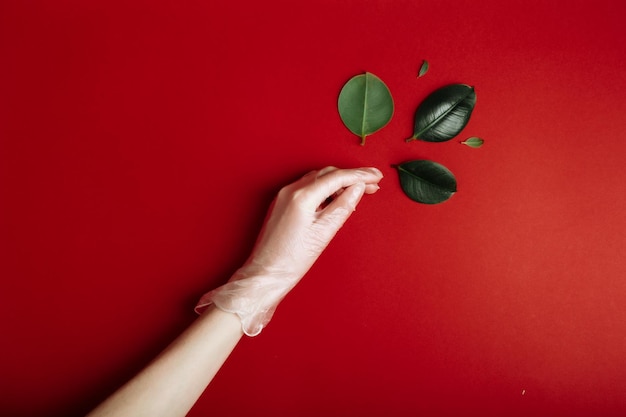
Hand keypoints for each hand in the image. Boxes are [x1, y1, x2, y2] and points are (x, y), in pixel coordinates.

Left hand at [195, 166, 382, 335]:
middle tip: (373, 185)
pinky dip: (326, 190)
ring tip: (359, 192)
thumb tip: (358, 188)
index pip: (336, 177)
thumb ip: (342, 207)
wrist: (265, 275)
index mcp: (301, 196)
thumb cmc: (292, 260)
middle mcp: (290, 190)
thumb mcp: (324, 233)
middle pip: (327, 174)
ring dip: (339, 182)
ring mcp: (284, 196)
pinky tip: (338, 199)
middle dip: (351, 177)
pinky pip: (308, 188)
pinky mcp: (282, 204)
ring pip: (318, 180)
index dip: (360, 175)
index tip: (377, 176)